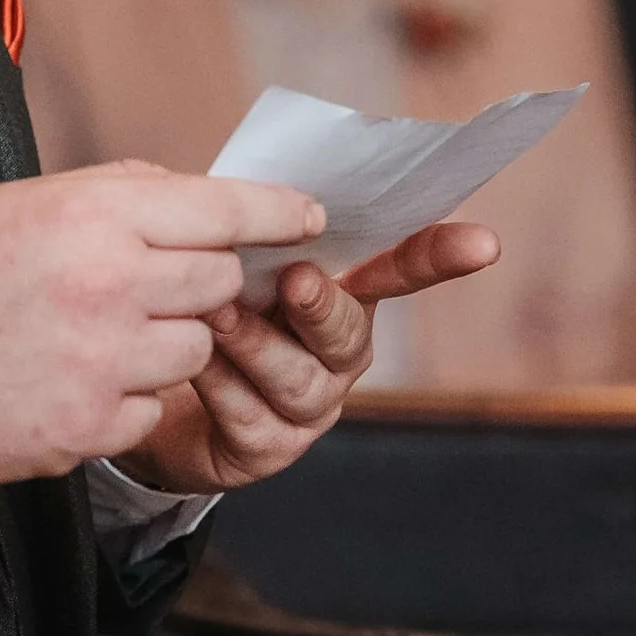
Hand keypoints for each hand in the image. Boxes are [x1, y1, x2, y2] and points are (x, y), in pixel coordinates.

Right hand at [0, 165, 326, 489]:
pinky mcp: (92, 425)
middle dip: (199, 285)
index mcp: (91, 215)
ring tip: (92, 338)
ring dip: (162, 345)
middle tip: (146, 288)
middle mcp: (109, 283)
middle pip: (220, 281)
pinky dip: (125, 398)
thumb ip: (110, 195)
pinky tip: (69, 381)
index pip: (220, 207)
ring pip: (195, 349)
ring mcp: (104, 360)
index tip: (307, 216)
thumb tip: (187, 193)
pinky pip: (155, 407)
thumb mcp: (18, 204)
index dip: (274, 211)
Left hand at [111, 217, 502, 496]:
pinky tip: (194, 361)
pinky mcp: (268, 448)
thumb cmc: (197, 304)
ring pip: (297, 378)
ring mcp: (309, 405)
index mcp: (342, 293)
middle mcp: (338, 353)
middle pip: (348, 332)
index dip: (441, 256)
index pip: (401, 269)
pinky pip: (250, 415)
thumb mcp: (219, 254)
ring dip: (257, 344)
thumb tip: (236, 188)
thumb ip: (243, 224)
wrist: (150, 384)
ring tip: (218, 316)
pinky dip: (219, 384)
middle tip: (296, 279)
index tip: (485, 243)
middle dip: (323, 306)